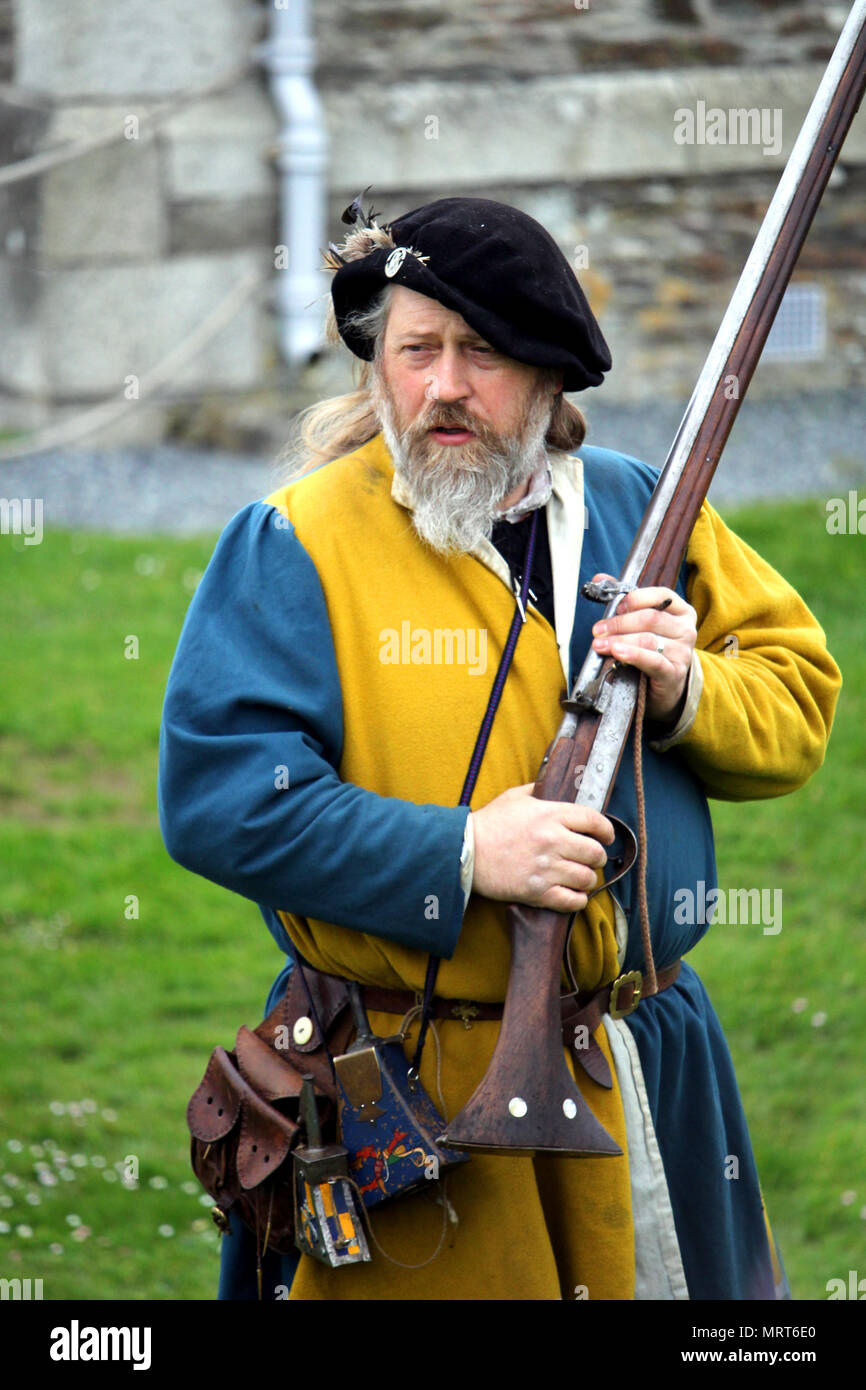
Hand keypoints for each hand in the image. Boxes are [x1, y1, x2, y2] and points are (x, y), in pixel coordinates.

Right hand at [470, 783, 614, 913]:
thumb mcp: (514, 797)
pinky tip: (573, 894)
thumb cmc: (489, 823)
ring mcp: (546, 868)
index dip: (606, 831)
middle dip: (597, 857)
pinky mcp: (537, 891)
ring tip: (579, 876)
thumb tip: (555, 786)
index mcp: (550, 814)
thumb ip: (539, 790)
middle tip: (590, 859)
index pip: (595, 821)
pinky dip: (578, 900)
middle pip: (595, 853)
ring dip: (587, 879)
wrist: (464, 852)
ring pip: (587, 878)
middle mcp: (553, 840)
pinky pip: (572, 901)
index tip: (605, 837)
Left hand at [589, 573, 696, 722]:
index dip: (636, 598)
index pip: (661, 595)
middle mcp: (686, 629)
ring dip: (619, 640)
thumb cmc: (653, 649)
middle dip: (620, 623)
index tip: (617, 606)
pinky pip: (653, 661)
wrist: (666, 685)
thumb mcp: (643, 624)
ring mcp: (683, 652)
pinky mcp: (674, 672)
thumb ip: (624, 600)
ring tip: (599, 644)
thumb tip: (598, 579)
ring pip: (648, 640)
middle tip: (598, 630)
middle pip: (651, 619)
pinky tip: (618, 653)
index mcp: (681, 611)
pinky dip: (633, 655)